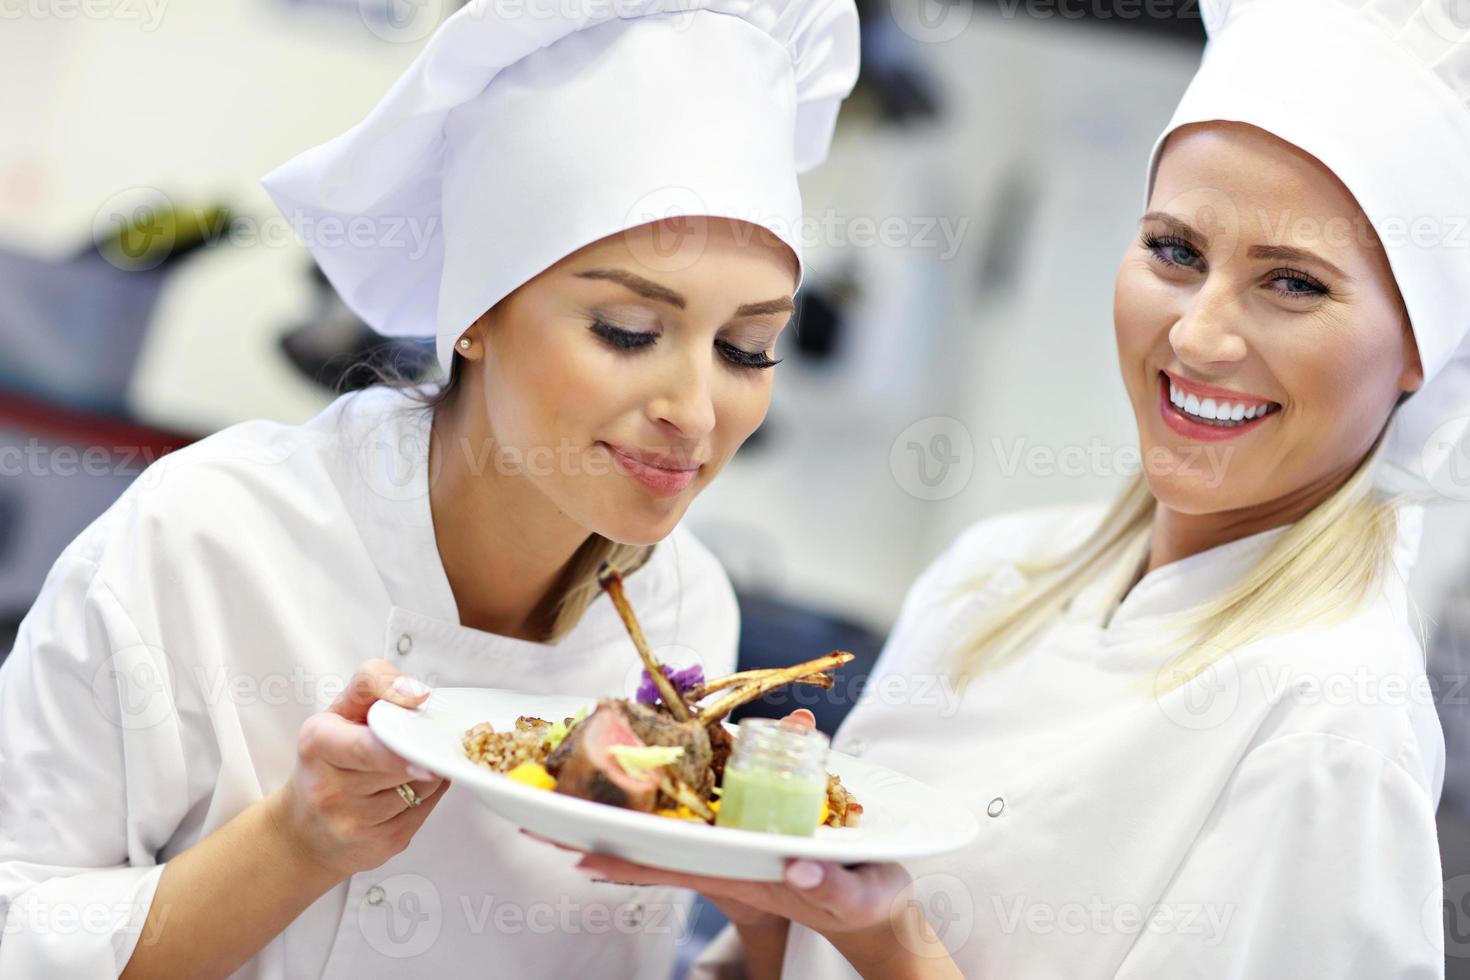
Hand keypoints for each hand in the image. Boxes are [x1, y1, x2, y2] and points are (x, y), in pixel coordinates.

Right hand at [272, 659, 450, 876]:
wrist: (304, 829)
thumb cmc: (329, 759)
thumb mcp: (341, 710)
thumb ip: (376, 683)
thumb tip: (417, 693)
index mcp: (317, 744)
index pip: (364, 746)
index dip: (397, 749)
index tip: (421, 746)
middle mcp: (328, 789)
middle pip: (402, 764)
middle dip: (418, 750)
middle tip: (418, 742)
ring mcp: (352, 823)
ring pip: (421, 786)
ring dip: (426, 772)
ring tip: (402, 768)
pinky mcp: (379, 845)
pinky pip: (426, 810)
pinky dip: (426, 796)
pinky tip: (403, 792)